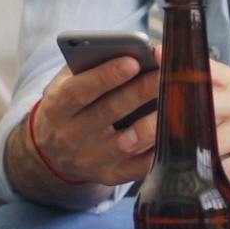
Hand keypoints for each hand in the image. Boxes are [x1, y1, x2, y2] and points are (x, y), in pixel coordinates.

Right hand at [19, 53, 162, 187]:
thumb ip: (91, 66)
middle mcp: (72, 135)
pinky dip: (159, 148)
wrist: (53, 152)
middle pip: (111, 112)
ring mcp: (92, 159)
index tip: (133, 61)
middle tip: (166, 74)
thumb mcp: (66, 83)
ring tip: (176, 101)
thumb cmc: (71, 105)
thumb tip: (134, 53)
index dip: (106, 76)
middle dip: (141, 91)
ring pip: (129, 142)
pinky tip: (174, 129)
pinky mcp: (111, 176)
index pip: (80, 91)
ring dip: (155, 121)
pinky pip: (140, 166)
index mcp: (57, 107)